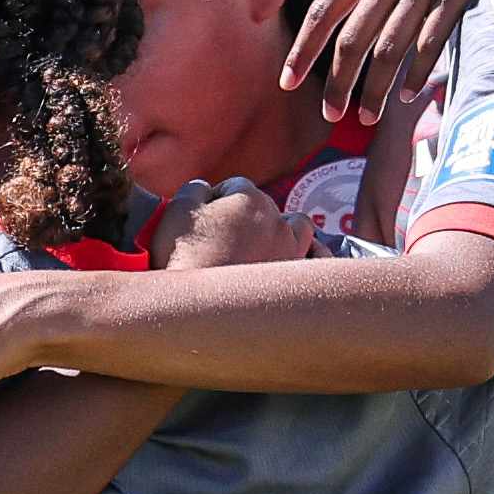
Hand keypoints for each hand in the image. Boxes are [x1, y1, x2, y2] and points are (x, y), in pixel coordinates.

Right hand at [156, 177, 304, 269]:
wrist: (195, 307)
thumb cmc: (184, 256)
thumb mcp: (178, 209)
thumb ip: (197, 188)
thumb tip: (207, 189)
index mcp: (249, 199)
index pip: (234, 187)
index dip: (217, 200)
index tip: (204, 218)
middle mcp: (276, 220)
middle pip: (263, 206)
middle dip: (246, 215)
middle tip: (224, 236)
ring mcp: (289, 249)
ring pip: (298, 226)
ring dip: (284, 228)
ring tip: (264, 243)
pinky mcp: (293, 279)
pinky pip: (316, 258)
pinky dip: (310, 254)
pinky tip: (295, 261)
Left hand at [286, 0, 493, 121]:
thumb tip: (350, 5)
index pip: (325, 10)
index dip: (303, 50)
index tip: (286, 81)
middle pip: (353, 37)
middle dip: (336, 83)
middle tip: (328, 115)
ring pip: (390, 47)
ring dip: (375, 89)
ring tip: (366, 117)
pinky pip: (431, 41)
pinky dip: (416, 74)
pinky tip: (406, 96)